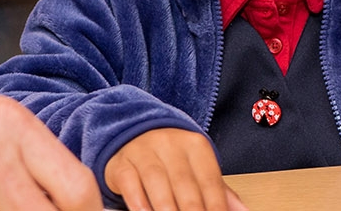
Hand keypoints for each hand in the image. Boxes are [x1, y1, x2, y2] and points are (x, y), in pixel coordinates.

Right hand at [104, 128, 246, 210]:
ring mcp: (143, 151)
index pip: (210, 182)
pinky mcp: (121, 162)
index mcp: (196, 146)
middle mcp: (170, 144)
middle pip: (185, 184)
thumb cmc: (171, 159)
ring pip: (157, 181)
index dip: (216, 207)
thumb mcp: (198, 170)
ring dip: (166, 208)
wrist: (134, 135)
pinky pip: (129, 182)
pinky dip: (138, 202)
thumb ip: (219, 192)